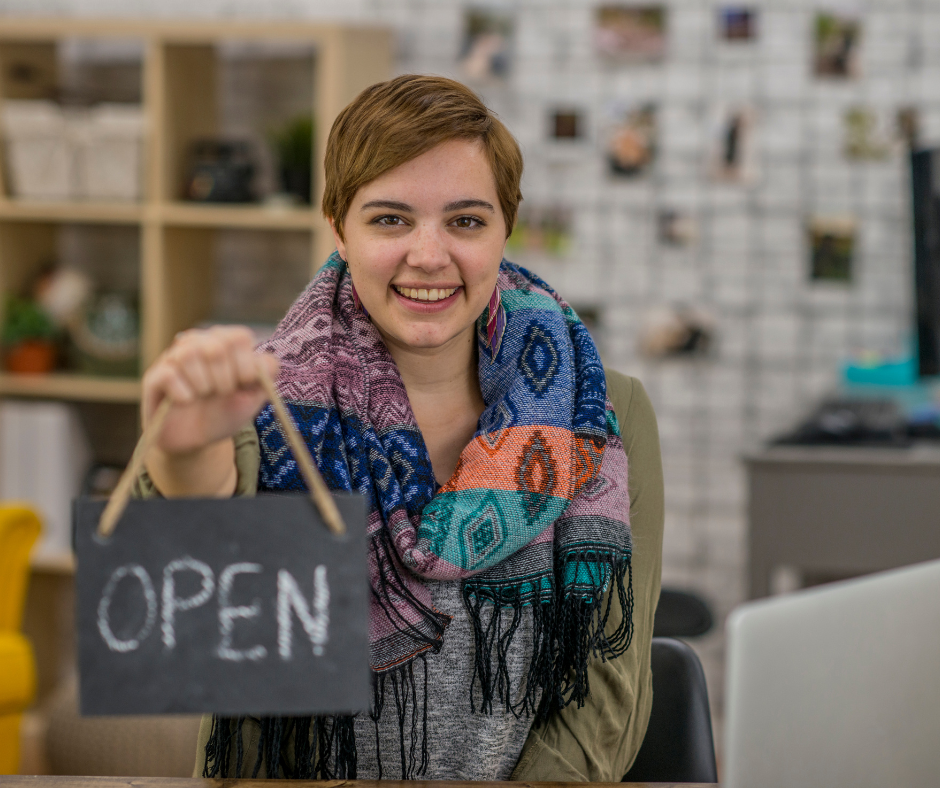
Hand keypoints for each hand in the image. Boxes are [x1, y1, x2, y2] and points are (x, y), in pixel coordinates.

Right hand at [141, 326, 277, 496]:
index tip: (244, 386)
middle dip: (226, 379)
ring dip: (204, 385)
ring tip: (203, 396)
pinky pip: (168, 375)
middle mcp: (197, 343)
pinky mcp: (154, 376)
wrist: (197, 441)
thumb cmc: (225, 412)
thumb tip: (264, 361)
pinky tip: (186, 402)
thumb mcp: (254, 396)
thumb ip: (265, 376)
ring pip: (188, 355)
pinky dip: (183, 394)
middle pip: (216, 346)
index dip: (246, 366)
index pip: (239, 337)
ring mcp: (173, 357)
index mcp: (224, 342)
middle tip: (222, 393)